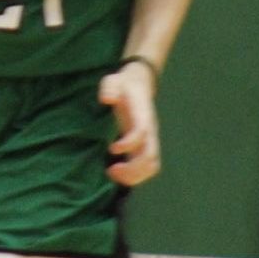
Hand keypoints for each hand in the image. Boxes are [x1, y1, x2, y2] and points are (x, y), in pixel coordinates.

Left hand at [99, 62, 160, 187]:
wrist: (138, 84)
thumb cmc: (123, 84)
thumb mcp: (113, 80)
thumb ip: (109, 88)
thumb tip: (106, 99)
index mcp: (142, 114)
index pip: (142, 132)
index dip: (129, 144)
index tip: (112, 149)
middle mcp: (150, 130)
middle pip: (150, 156)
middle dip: (132, 168)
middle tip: (111, 170)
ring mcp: (149, 140)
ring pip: (152, 166)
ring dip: (134, 176)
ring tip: (112, 174)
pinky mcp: (144, 146)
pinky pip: (147, 168)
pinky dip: (135, 176)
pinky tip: (116, 173)